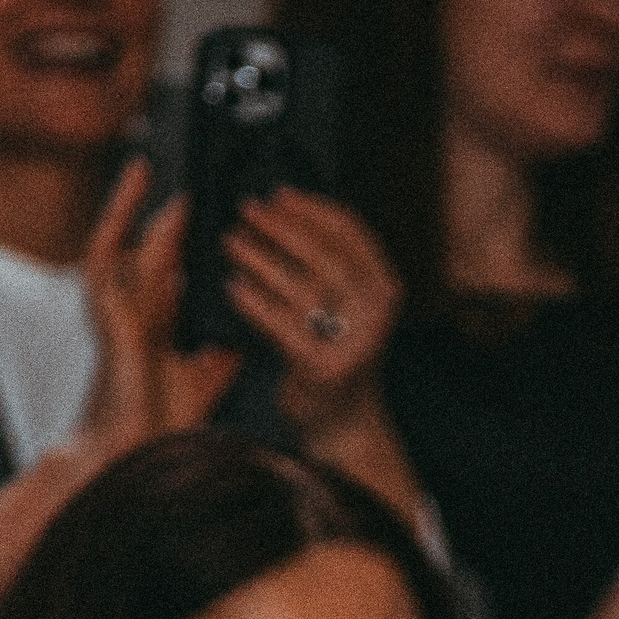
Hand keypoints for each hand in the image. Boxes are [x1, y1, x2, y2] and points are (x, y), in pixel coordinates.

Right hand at [77, 157, 242, 460]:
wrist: (135, 451)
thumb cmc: (161, 425)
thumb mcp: (208, 377)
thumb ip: (222, 349)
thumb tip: (247, 327)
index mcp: (156, 325)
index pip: (172, 271)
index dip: (189, 242)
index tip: (212, 212)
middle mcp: (134, 310)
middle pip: (149, 249)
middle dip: (167, 215)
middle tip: (189, 175)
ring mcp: (116, 309)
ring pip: (121, 241)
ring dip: (131, 205)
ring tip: (147, 167)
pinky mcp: (107, 311)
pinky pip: (105, 255)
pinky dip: (116, 222)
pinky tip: (130, 197)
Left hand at [223, 188, 403, 444]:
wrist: (343, 425)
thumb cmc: (335, 355)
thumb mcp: (345, 307)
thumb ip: (326, 267)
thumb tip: (277, 212)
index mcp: (386, 291)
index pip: (353, 235)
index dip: (314, 208)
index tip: (280, 193)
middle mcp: (376, 316)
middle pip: (326, 257)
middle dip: (284, 227)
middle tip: (248, 209)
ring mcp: (353, 344)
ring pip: (302, 289)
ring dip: (261, 259)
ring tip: (232, 242)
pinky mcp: (324, 370)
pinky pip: (282, 326)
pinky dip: (254, 304)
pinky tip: (233, 287)